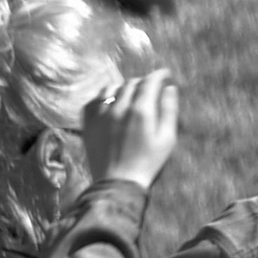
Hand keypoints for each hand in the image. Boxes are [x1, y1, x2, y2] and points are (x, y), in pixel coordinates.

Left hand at [80, 72, 180, 189]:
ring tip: (130, 93)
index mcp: (141, 110)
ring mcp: (100, 115)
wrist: (117, 183)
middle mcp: (118, 108)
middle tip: (150, 87)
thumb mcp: (167, 138)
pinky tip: (111, 103)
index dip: (159, 75)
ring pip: (111, 88)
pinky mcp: (88, 123)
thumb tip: (169, 88)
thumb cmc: (148, 163)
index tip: (164, 74)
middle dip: (143, 82)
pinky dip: (104, 97)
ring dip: (123, 87)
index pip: (150, 81)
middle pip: (131, 83)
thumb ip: (169, 110)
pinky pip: (94, 100)